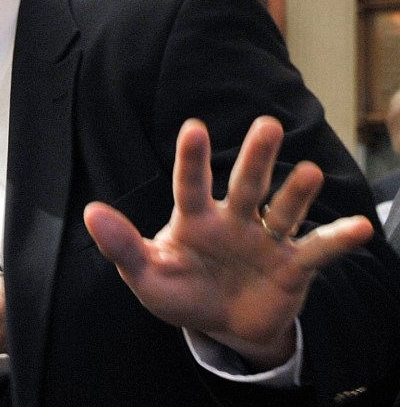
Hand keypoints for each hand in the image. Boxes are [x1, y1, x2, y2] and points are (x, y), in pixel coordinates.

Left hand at [83, 116, 372, 369]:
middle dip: (256, 156)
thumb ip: (122, 245)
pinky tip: (361, 228)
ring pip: (283, 210)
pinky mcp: (292, 266)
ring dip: (297, 192)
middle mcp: (233, 219)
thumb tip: (90, 211)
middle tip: (267, 125)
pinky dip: (338, 239)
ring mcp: (265, 239)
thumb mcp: (147, 275)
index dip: (193, 158)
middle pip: (245, 184)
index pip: (191, 184)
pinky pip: (316, 250)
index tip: (194, 127)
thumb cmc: (182, 292)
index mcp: (194, 218)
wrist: (224, 326)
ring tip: (309, 171)